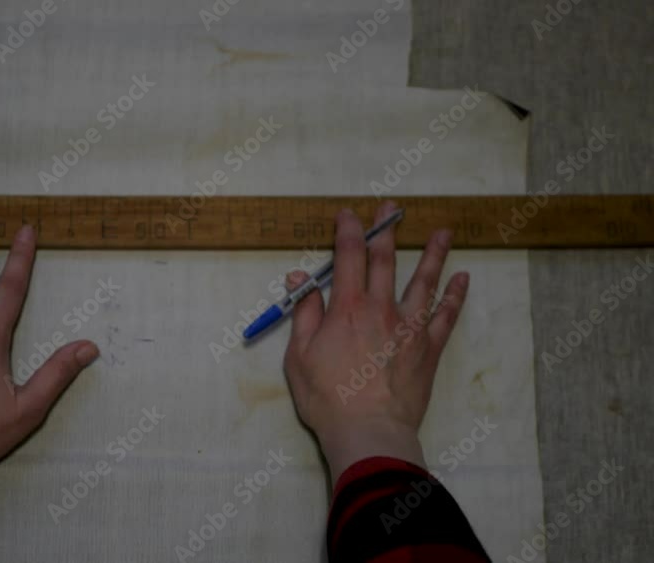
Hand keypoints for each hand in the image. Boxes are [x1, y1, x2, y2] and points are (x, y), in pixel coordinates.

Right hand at [282, 203, 468, 481]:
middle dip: (387, 230)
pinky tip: (463, 279)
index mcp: (347, 308)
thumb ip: (304, 313)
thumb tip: (300, 278)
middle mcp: (381, 309)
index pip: (347, 257)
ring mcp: (410, 327)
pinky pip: (446, 317)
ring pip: (424, 281)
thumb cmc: (326, 397)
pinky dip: (456, 296)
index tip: (349, 214)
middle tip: (392, 208)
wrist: (367, 431)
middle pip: (385, 261)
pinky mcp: (428, 349)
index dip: (348, 231)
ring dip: (433, 254)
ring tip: (443, 231)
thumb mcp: (298, 355)